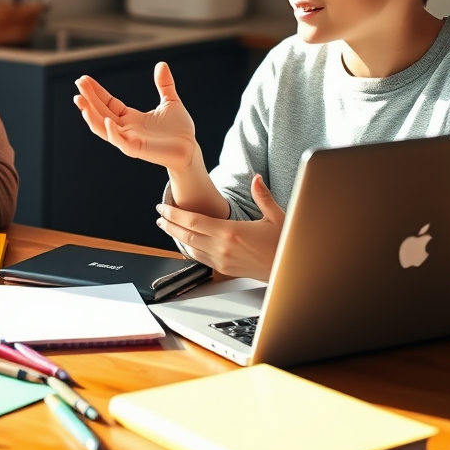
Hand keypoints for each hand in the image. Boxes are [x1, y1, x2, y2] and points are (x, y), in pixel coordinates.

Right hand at [73, 61, 197, 171]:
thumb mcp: (171, 102)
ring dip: (90, 115)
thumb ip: (164, 84)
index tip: (84, 79)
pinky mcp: (136, 149)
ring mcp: (129, 139)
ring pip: (102, 127)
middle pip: (101, 112)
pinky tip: (106, 120)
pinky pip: (119, 141)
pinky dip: (111, 132)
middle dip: (88, 98)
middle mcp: (126, 128)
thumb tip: (161, 64)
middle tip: (78, 83)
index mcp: (131, 117)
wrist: (190, 149)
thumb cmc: (180, 130)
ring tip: (80, 101)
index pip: (108, 103)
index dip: (96, 92)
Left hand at [155, 174, 285, 279]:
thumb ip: (262, 196)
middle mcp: (223, 248)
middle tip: (159, 216)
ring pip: (190, 248)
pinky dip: (188, 248)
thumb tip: (256, 178)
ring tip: (167, 226)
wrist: (290, 271)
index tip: (163, 207)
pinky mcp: (224, 270)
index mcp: (231, 232)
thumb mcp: (276, 216)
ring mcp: (222, 261)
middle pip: (186, 234)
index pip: (194, 221)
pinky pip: (199, 258)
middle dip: (169, 224)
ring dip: (176, 236)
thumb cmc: (284, 244)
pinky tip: (185, 241)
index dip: (175, 214)